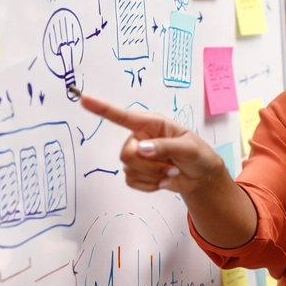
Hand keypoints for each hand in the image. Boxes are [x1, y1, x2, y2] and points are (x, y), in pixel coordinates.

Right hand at [81, 93, 228, 196]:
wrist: (201, 176)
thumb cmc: (197, 154)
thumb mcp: (188, 148)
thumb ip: (166, 147)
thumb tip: (141, 149)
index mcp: (151, 124)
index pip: (123, 116)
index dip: (102, 109)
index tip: (84, 99)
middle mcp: (139, 138)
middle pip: (126, 153)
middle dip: (148, 165)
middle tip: (171, 167)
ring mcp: (137, 156)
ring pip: (129, 169)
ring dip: (153, 176)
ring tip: (171, 172)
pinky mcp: (137, 172)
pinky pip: (132, 182)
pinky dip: (150, 186)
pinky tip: (163, 181)